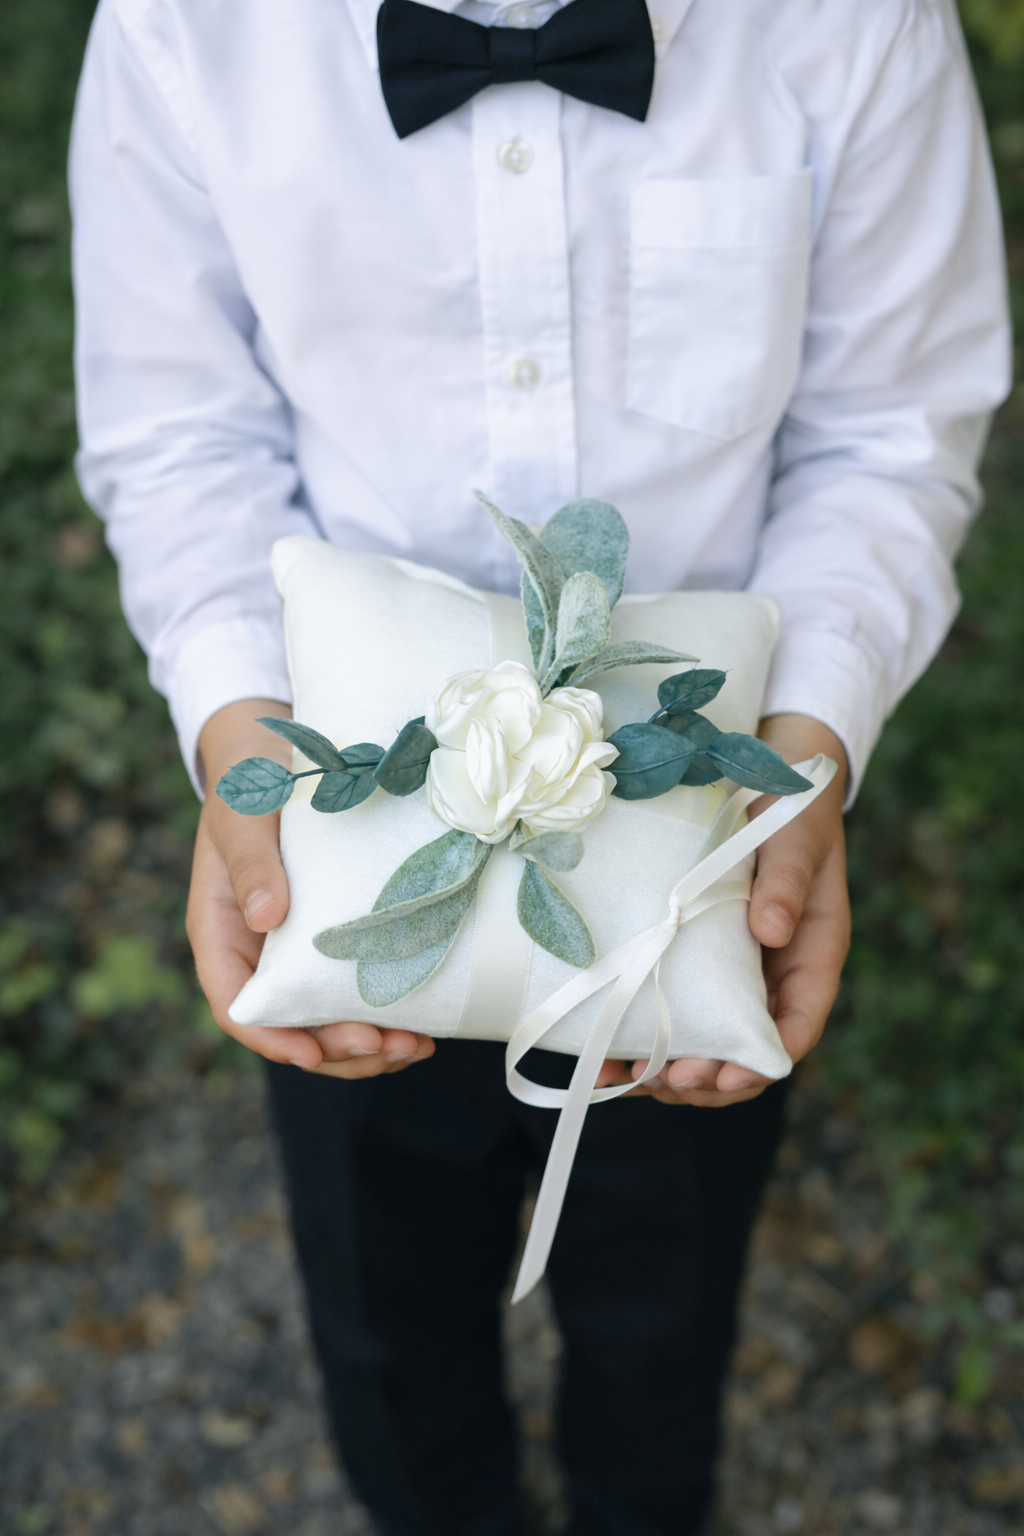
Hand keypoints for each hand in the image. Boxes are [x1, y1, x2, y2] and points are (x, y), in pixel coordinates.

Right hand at [186, 699, 435, 1078]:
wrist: (283, 754)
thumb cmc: (253, 782)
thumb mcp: (243, 813)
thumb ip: (251, 862)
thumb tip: (265, 917)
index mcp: (223, 931)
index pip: (237, 1004)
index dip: (272, 1037)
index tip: (312, 1053)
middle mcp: (260, 953)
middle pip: (291, 1026)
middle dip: (337, 1049)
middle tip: (387, 1048)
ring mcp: (300, 952)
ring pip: (328, 1021)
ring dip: (369, 1046)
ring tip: (414, 1047)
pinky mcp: (337, 942)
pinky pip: (356, 994)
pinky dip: (387, 1016)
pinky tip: (424, 1024)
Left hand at [596, 713, 849, 1106]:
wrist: (764, 776)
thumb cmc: (790, 809)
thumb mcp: (796, 836)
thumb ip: (787, 880)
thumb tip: (771, 931)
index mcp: (811, 954)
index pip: (796, 1026)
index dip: (762, 1061)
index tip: (725, 1078)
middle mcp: (774, 975)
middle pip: (746, 1050)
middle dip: (708, 1076)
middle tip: (664, 1080)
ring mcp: (735, 973)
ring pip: (709, 1043)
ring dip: (672, 1069)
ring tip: (628, 1076)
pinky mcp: (697, 961)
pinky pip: (676, 1012)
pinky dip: (645, 1037)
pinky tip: (607, 1053)